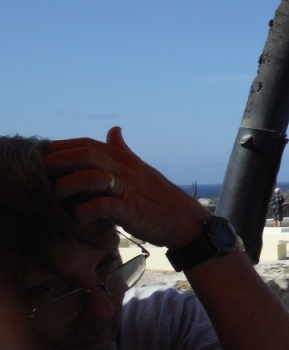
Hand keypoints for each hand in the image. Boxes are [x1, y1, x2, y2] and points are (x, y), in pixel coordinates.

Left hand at [45, 127, 209, 248]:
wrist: (184, 220)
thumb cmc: (159, 197)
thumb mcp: (140, 169)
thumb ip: (123, 151)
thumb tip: (114, 130)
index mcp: (125, 160)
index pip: (89, 144)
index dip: (63, 147)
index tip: (43, 155)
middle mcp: (126, 170)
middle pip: (88, 154)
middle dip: (60, 161)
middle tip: (42, 174)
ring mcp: (129, 190)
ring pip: (92, 178)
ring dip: (68, 187)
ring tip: (57, 198)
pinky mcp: (131, 211)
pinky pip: (102, 207)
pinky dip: (84, 212)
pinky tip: (77, 217)